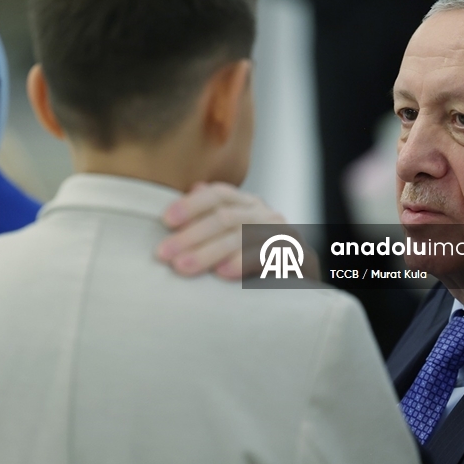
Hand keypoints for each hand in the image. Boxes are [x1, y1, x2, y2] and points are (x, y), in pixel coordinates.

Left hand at [158, 182, 317, 279]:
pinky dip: (242, 262)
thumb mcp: (233, 233)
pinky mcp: (295, 254)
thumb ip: (213, 214)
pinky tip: (221, 273)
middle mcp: (264, 213)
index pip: (217, 194)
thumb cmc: (256, 256)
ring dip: (208, 252)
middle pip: (224, 217)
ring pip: (240, 236)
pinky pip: (266, 255)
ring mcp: (281, 232)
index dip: (191, 204)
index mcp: (246, 203)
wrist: (299, 276)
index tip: (165, 220)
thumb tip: (195, 187)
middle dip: (190, 236)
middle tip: (164, 253)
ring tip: (183, 267)